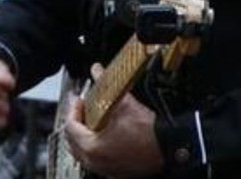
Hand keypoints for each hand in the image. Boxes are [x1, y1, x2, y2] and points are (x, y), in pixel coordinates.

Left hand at [63, 63, 164, 177]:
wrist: (169, 147)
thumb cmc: (147, 132)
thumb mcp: (124, 103)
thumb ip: (106, 85)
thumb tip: (97, 70)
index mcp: (92, 147)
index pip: (71, 126)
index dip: (73, 109)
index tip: (78, 99)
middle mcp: (95, 161)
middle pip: (73, 141)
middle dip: (75, 122)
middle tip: (81, 109)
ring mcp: (104, 169)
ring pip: (83, 152)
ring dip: (83, 135)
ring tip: (90, 121)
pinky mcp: (115, 171)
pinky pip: (95, 160)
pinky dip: (94, 147)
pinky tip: (102, 136)